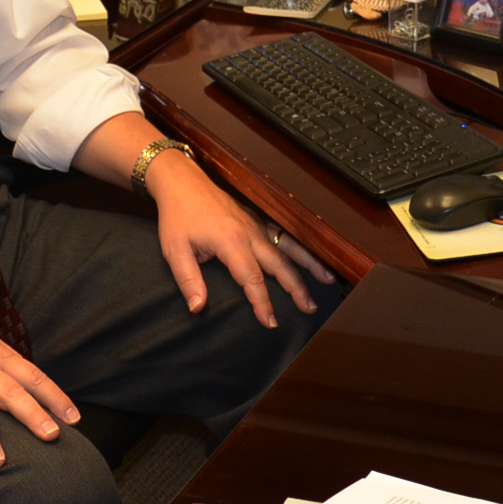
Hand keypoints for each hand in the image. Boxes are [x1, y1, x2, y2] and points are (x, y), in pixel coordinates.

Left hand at [144, 150, 337, 328]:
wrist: (182, 182)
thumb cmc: (178, 215)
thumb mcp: (175, 249)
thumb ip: (188, 280)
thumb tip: (198, 307)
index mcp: (229, 241)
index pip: (251, 278)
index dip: (262, 302)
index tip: (270, 321)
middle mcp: (248, 232)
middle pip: (278, 264)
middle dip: (295, 288)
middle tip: (309, 308)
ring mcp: (255, 224)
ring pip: (287, 247)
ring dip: (308, 264)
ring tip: (327, 280)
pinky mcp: (255, 218)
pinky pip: (282, 234)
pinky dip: (299, 246)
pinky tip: (311, 255)